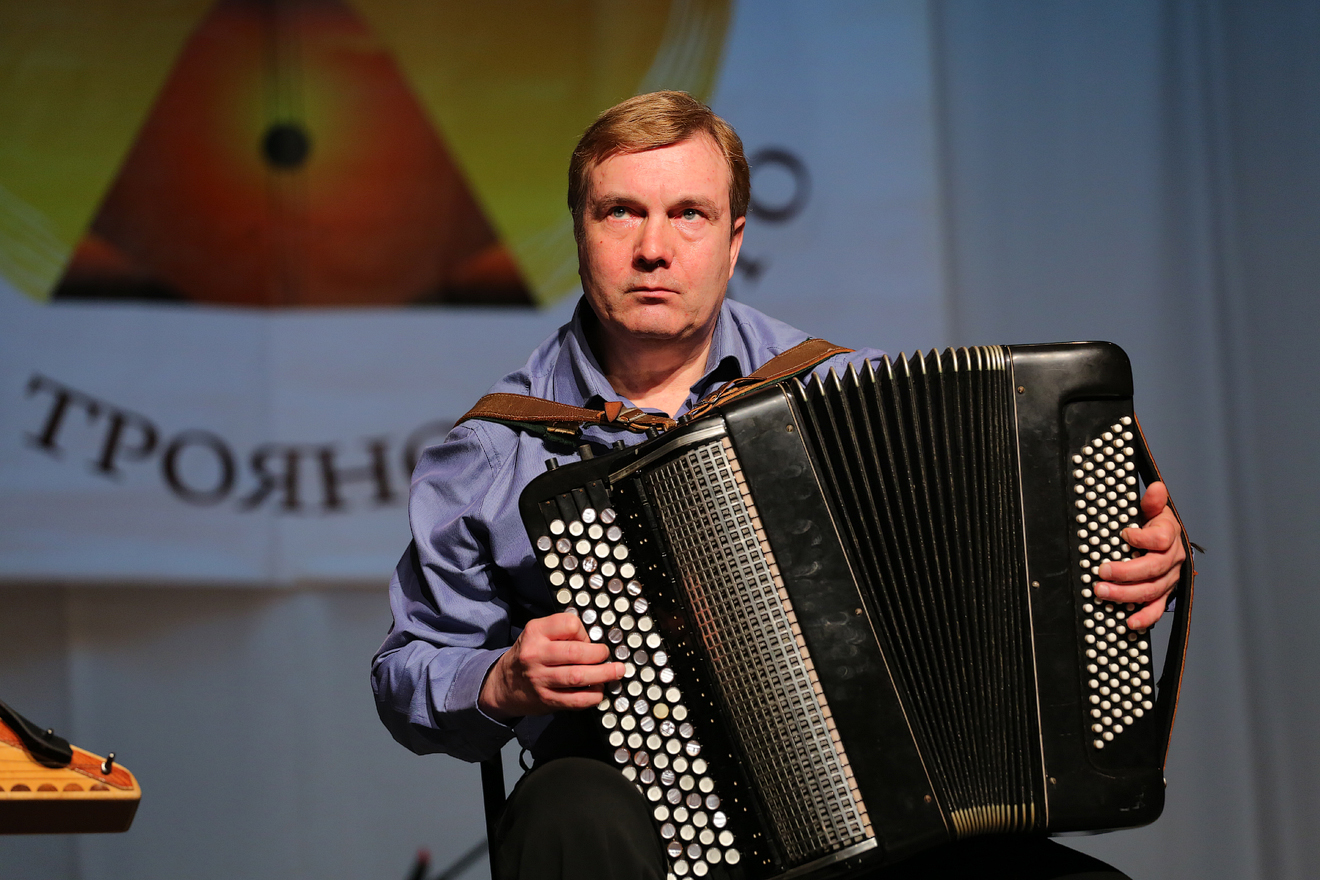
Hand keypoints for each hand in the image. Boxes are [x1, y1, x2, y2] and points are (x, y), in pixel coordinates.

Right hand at [478, 612, 623, 721]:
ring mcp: (540, 679)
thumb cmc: (528, 656)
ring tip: (615, 672)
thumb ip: (561, 633)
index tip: (587, 640)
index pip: (569, 624)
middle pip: (576, 652)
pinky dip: (593, 696)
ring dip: (603, 674)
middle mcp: (535, 654)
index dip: (584, 631)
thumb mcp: (537, 634)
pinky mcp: (546, 699)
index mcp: (535, 632)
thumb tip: (595, 640)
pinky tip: (599, 691)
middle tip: (608, 656)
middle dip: (600, 654)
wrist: (503, 685)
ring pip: (578, 676)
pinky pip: (576, 699)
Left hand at [1093, 481, 1185, 630]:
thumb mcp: (1152, 510)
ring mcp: (1169, 578)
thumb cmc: (1153, 524)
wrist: (1165, 541)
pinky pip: (1157, 607)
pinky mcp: (1164, 592)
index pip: (1160, 539)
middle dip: (1125, 572)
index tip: (1124, 534)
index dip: (1142, 538)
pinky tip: (1130, 622)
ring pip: (1151, 590)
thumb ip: (1152, 501)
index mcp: (1169, 536)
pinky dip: (1145, 617)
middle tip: (1101, 573)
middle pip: (1152, 568)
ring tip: (1102, 593)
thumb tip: (1157, 487)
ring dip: (1126, 594)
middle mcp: (1172, 559)